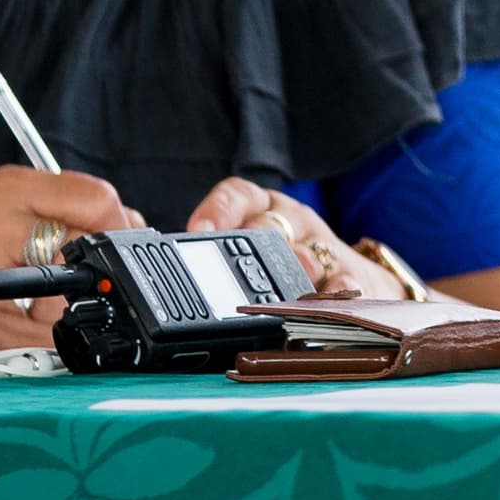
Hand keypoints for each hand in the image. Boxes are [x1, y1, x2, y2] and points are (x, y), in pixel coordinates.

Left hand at [189, 176, 394, 299]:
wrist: (350, 284)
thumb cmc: (286, 271)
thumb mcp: (250, 256)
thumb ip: (208, 257)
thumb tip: (148, 237)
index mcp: (261, 213)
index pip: (238, 196)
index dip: (219, 209)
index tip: (198, 230)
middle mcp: (290, 226)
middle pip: (270, 227)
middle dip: (257, 246)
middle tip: (240, 269)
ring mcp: (321, 251)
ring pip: (306, 254)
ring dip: (296, 269)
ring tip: (288, 290)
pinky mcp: (351, 276)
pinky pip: (345, 283)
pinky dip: (337, 294)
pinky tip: (330, 302)